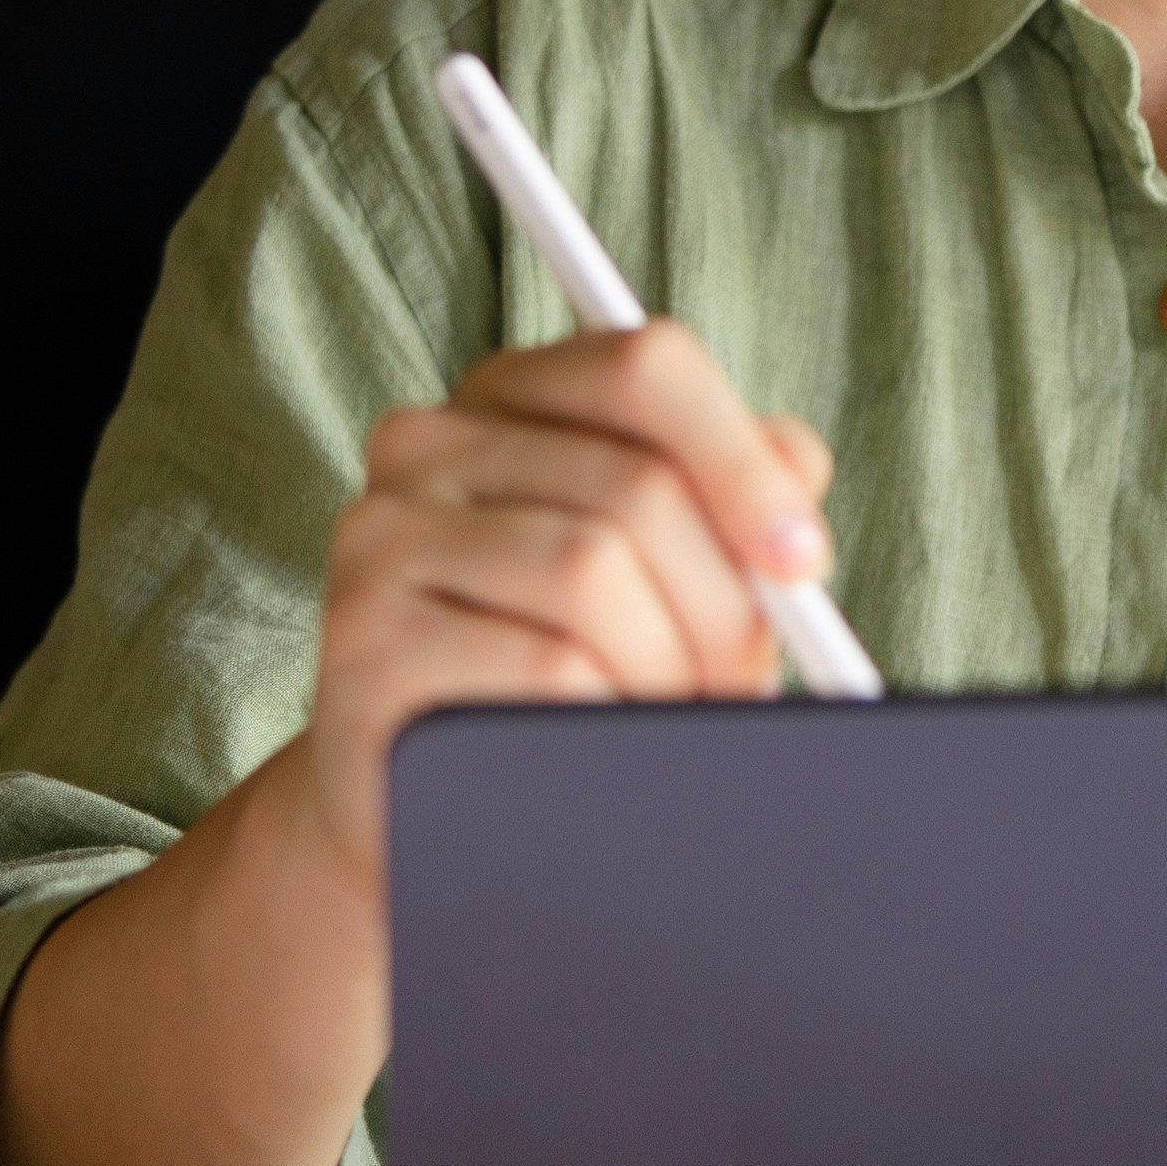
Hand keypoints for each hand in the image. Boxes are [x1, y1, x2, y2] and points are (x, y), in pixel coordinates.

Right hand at [290, 323, 835, 863]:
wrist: (419, 797)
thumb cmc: (558, 673)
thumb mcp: (656, 572)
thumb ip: (724, 498)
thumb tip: (796, 471)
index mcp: (510, 398)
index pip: (646, 367)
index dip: (742, 462)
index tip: (801, 560)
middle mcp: (429, 442)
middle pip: (639, 487)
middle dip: (723, 606)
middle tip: (736, 682)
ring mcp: (382, 534)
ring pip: (594, 572)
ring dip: (663, 667)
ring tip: (657, 717)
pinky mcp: (365, 637)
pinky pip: (545, 664)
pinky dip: (603, 714)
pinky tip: (587, 744)